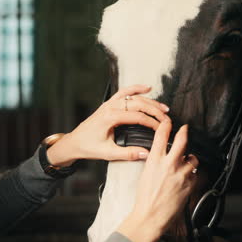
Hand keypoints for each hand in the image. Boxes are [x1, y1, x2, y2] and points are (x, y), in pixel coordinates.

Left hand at [45, 84, 169, 165]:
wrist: (74, 142)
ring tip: (163, 108)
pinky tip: (147, 88)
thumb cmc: (88, 147)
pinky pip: (124, 92)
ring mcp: (109, 104)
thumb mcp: (108, 153)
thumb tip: (146, 154)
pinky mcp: (109, 104)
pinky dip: (136, 89)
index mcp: (110, 118)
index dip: (152, 122)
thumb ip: (128, 154)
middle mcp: (110, 107)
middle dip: (155, 110)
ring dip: (149, 100)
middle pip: (138, 104)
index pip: (137, 117)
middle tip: (167, 118)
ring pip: (133, 97)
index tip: (162, 128)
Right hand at [116, 121, 198, 241]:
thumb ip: (155, 164)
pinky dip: (191, 176)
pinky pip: (195, 176)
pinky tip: (186, 180)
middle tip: (186, 129)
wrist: (150, 217)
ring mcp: (181, 175)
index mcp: (154, 161)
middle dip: (185, 132)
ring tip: (187, 163)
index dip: (166, 126)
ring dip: (191, 160)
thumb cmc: (144, 199)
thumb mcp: (145, 175)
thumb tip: (162, 158)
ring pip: (193, 159)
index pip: (161, 136)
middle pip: (182, 141)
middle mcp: (169, 165)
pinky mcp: (189, 185)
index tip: (169, 122)